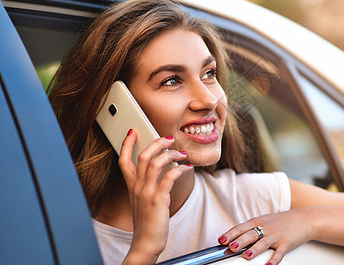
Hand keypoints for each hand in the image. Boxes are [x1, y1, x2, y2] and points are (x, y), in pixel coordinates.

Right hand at [119, 130, 192, 263]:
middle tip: (168, 138)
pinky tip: (187, 168)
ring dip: (171, 154)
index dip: (126, 144)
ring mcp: (147, 193)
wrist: (145, 244)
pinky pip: (169, 177)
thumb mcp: (141, 202)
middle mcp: (138, 187)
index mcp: (132, 187)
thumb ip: (146, 186)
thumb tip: (159, 172)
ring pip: (155, 163)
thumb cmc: (147, 223)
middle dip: (156, 143)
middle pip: (143, 156)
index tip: (132, 131)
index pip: (124, 161)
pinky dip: (180, 169)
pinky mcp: (158, 200)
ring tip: (182, 154)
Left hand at [218, 210, 309, 264]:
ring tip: (246, 256)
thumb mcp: (264, 221)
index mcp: (258, 221)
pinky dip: (274, 259)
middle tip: (230, 247)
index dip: (230, 234)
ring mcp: (276, 235)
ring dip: (254, 250)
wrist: (303, 219)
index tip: (221, 240)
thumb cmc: (281, 221)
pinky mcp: (286, 243)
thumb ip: (251, 229)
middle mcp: (266, 227)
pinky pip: (279, 253)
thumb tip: (234, 238)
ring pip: (263, 243)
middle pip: (250, 234)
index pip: (241, 227)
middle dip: (240, 241)